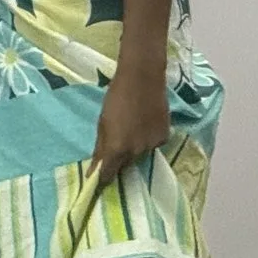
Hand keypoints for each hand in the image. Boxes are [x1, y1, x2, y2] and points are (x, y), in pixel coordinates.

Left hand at [89, 65, 169, 186]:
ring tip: (132, 127)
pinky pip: (153, 145)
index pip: (108, 176)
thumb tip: (93, 172)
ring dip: (134, 147)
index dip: (102, 180)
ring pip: (140, 154)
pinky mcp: (164, 137)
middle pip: (125, 165)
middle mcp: (136, 152)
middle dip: (119, 159)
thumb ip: (100, 149)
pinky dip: (148, 139)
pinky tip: (145, 123)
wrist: (143, 77)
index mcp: (117, 149)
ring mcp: (152, 145)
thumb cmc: (116, 96)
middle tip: (117, 142)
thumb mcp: (102, 122)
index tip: (98, 181)